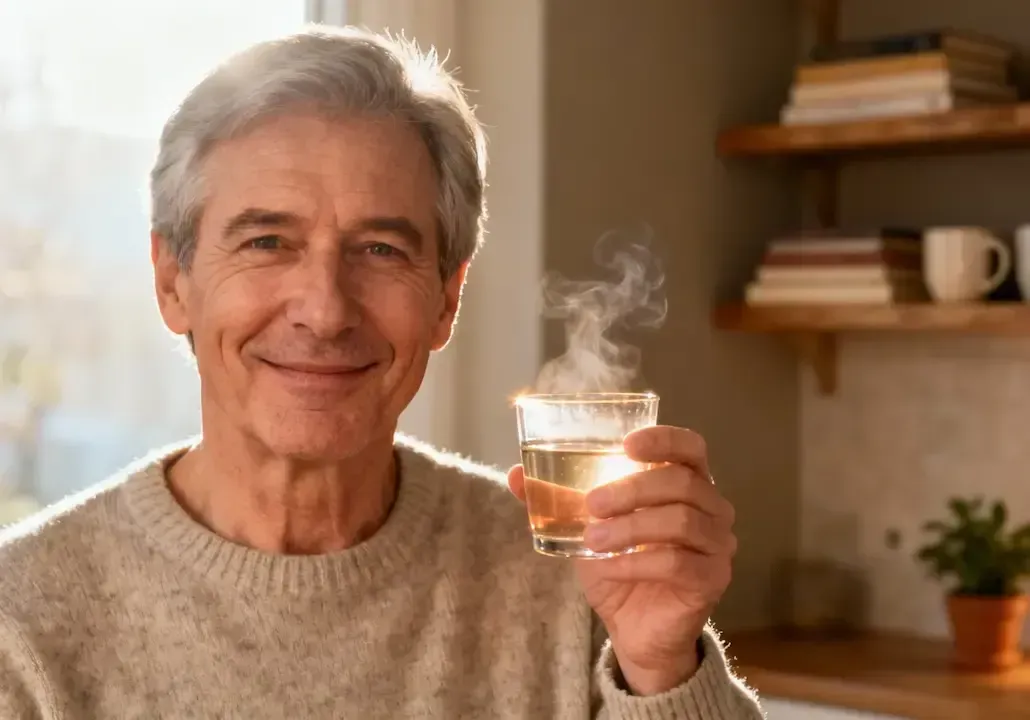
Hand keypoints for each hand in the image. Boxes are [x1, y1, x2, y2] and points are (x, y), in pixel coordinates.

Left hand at [507, 426, 736, 695]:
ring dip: (630, 527)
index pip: (690, 446)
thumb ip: (558, 499)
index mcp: (687, 482)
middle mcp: (712, 507)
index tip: (627, 445)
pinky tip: (610, 567)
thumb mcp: (585, 527)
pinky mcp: (713, 578)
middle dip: (632, 489)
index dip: (664, 439)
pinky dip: (637, 562)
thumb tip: (516, 473)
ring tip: (593, 539)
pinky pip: (677, 562)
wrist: (635, 628)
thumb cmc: (618, 566)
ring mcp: (718, 543)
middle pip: (682, 482)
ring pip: (680, 521)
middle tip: (592, 504)